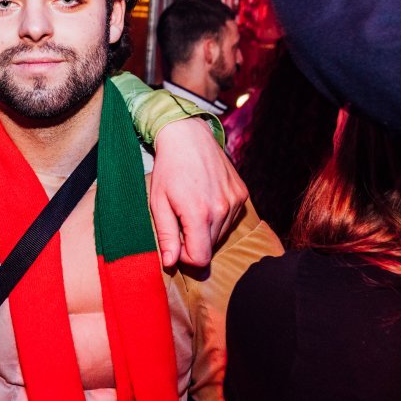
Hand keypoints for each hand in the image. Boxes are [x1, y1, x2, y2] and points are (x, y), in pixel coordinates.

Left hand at [148, 117, 247, 267]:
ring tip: (192, 207)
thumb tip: (171, 263)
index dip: (186, 257)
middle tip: (180, 220)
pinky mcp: (242, 194)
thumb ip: (166, 235)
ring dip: (206, 229)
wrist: (188, 136)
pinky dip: (218, 216)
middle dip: (194, 242)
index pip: (201, 259)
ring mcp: (236, 201)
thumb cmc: (168, 169)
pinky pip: (231, 219)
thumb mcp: (158, 202)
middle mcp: (222, 209)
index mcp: (199, 213)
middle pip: (211, 248)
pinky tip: (205, 199)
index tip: (175, 242)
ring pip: (221, 234)